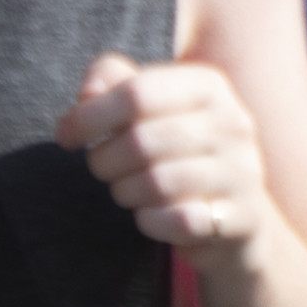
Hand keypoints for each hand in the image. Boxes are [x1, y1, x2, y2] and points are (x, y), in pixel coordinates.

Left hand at [58, 55, 275, 270]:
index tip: (65, 136)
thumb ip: (116, 84)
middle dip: (105, 160)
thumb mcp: (154, 110)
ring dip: (125, 192)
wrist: (239, 219)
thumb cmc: (180, 155)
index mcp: (209, 86)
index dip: (90, 115)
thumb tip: (87, 93)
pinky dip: (151, 222)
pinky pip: (176, 221)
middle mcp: (232, 123)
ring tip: (127, 190)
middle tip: (102, 169)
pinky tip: (152, 216)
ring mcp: (241, 171)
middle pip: (140, 140)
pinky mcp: (239, 217)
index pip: (137, 92)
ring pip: (156, 183)